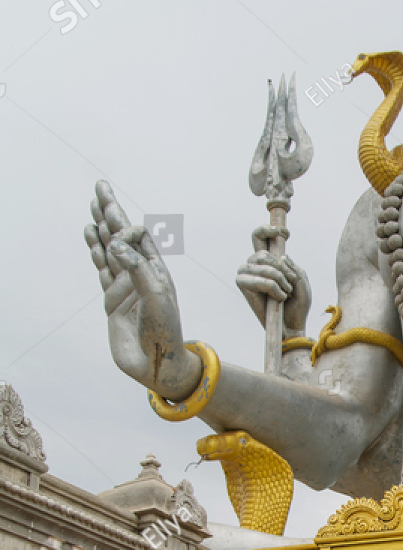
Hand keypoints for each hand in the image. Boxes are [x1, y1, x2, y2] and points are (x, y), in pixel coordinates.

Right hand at [85, 180, 201, 398]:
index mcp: (155, 270)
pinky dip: (95, 253)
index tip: (118, 222)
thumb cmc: (165, 329)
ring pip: (108, 251)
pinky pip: (102, 271)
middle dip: (111, 212)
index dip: (126, 223)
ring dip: (100, 229)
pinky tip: (90, 237)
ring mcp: (124, 287)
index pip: (139, 237)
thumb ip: (136, 268)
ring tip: (93, 207)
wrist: (157, 362)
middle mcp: (139, 274)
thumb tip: (115, 242)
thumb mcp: (156, 294)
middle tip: (100, 187)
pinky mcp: (112, 301)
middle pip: (121, 237)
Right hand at [236, 225, 311, 335]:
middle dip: (284, 270)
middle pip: (266, 254)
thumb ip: (292, 265)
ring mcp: (246, 273)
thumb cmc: (297, 303)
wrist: (292, 324)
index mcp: (267, 258)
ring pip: (266, 267)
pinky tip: (279, 299)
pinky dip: (275, 289)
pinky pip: (263, 281)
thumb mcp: (301, 279)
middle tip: (291, 284)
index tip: (286, 233)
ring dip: (281, 281)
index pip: (259, 236)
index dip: (268, 230)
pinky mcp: (243, 285)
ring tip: (286, 293)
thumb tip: (279, 258)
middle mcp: (253, 263)